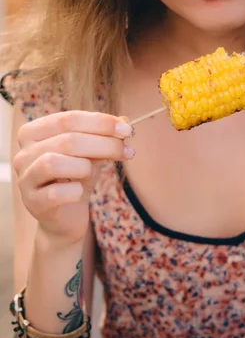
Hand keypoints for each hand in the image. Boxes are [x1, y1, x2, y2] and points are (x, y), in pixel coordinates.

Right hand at [13, 111, 133, 245]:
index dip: (100, 122)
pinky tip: (80, 192)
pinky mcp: (33, 203)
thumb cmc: (75, 180)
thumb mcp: (90, 157)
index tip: (126, 129)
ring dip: (84, 166)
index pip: (68, 119)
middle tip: (127, 151)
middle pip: (66, 140)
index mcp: (34, 133)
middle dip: (104, 144)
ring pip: (53, 163)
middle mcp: (23, 153)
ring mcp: (25, 179)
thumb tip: (123, 122)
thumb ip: (103, 139)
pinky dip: (74, 191)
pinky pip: (55, 193)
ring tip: (93, 173)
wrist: (66, 217)